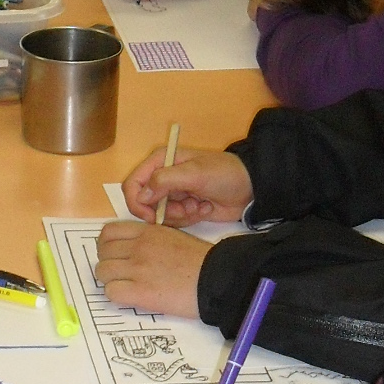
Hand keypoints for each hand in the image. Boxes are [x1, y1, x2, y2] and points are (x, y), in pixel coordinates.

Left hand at [95, 220, 207, 316]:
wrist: (215, 279)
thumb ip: (150, 239)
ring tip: (124, 286)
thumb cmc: (200, 261)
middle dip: (108, 263)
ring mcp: (137, 269)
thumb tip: (131, 248)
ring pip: (102, 272)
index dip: (106, 245)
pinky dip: (116, 296)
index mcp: (147, 232)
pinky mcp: (140, 292)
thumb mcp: (173, 237)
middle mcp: (138, 247)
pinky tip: (130, 296)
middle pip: (102, 253)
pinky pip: (110, 292)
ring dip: (110, 280)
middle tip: (119, 273)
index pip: (108, 232)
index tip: (114, 253)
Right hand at [122, 143, 251, 224]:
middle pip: (145, 204)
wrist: (250, 188)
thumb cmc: (223, 174)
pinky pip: (175, 221)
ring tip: (200, 204)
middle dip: (166, 211)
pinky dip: (190, 217)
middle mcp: (162, 177)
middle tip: (187, 208)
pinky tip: (205, 207)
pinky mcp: (184, 208)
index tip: (152, 217)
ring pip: (160, 215)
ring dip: (181, 215)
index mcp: (160, 162)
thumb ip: (164, 181)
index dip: (137, 203)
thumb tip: (141, 196)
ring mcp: (173, 194)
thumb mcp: (194, 174)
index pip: (133, 184)